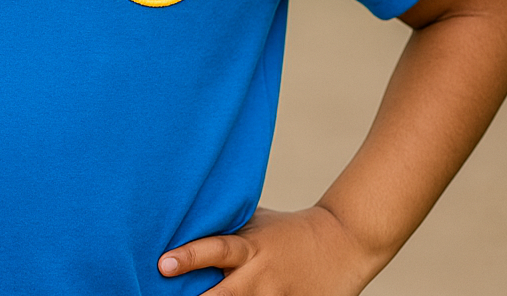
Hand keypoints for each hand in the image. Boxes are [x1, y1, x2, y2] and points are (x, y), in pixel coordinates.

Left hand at [158, 206, 377, 295]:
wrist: (343, 240)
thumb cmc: (288, 229)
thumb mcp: (256, 223)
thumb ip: (225, 227)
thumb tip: (185, 218)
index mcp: (250, 247)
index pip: (214, 249)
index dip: (189, 257)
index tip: (163, 264)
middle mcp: (261, 275)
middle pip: (223, 294)